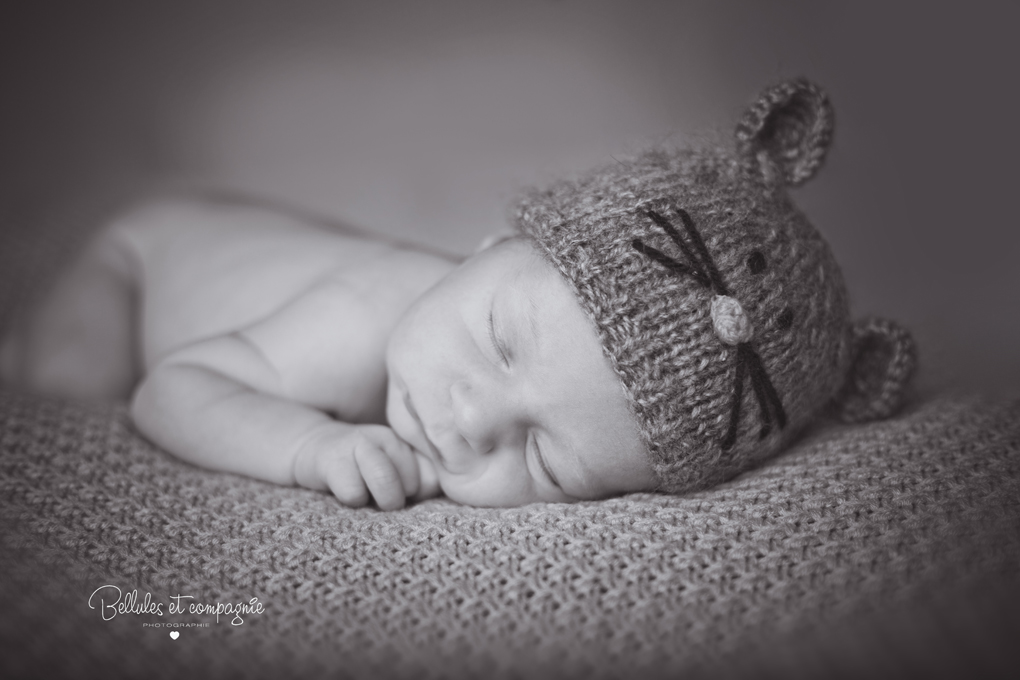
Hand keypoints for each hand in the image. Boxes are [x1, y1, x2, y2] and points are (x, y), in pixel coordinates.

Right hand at [292, 422, 435, 509]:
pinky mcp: (333, 459)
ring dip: (379, 501)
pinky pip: (354, 493)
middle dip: (399, 500)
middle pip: (414, 485)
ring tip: (368, 497)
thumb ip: (423, 481)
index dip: (417, 496)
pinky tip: (345, 491)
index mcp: (408, 442)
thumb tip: (430, 489)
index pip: (432, 480)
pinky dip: (352, 500)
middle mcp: (388, 438)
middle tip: (379, 496)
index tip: (399, 493)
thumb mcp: (396, 473)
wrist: (311, 448)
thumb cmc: (361, 471)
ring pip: (386, 483)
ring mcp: (361, 444)